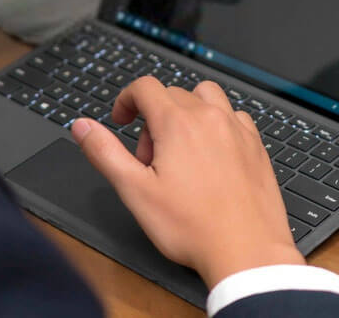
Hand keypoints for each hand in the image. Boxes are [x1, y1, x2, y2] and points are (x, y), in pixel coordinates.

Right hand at [70, 77, 304, 287]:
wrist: (246, 251)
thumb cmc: (193, 227)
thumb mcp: (135, 191)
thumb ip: (105, 152)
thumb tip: (82, 127)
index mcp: (178, 123)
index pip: (145, 87)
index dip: (126, 100)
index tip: (121, 120)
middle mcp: (210, 118)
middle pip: (172, 94)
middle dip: (152, 118)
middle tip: (148, 159)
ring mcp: (237, 129)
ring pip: (206, 97)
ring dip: (187, 112)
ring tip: (180, 150)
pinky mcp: (255, 145)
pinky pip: (233, 116)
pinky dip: (216, 124)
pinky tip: (210, 155)